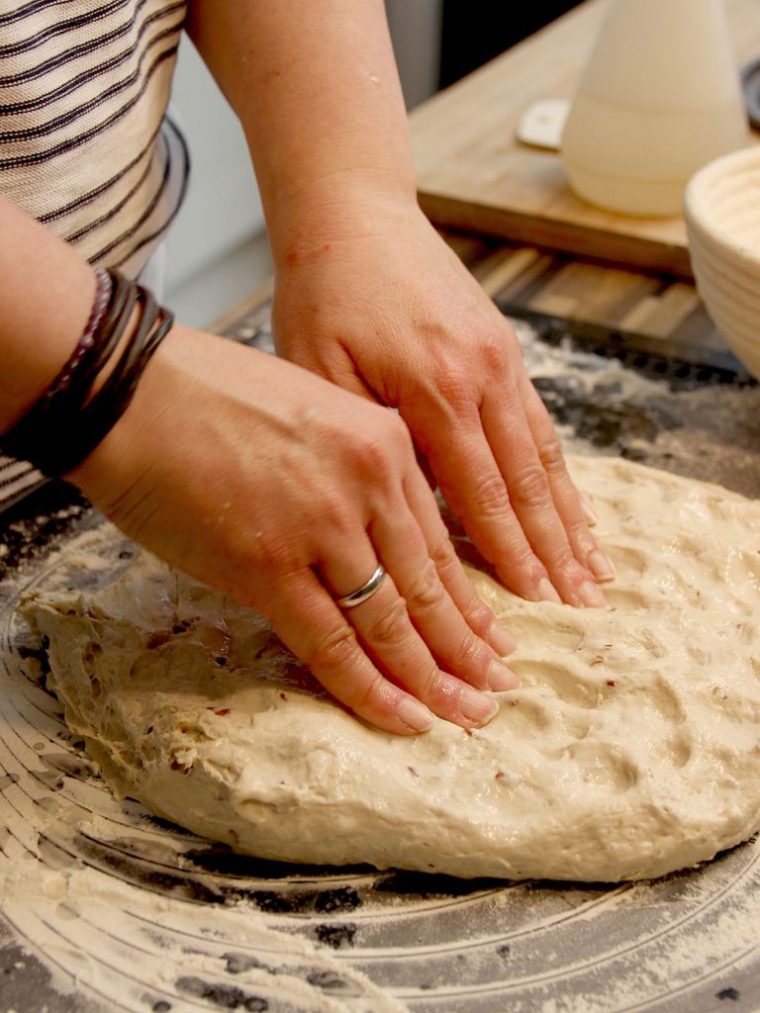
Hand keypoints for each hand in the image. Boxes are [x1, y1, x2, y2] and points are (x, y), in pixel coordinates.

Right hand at [70, 326, 517, 735]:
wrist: (130, 389)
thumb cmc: (208, 396)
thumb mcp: (313, 412)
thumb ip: (352, 471)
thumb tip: (370, 537)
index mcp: (383, 443)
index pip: (440, 541)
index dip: (470, 600)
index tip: (494, 637)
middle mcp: (367, 485)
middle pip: (430, 586)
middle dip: (469, 648)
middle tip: (499, 688)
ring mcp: (322, 527)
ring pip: (392, 621)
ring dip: (434, 678)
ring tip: (469, 715)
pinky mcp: (269, 566)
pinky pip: (332, 643)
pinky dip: (370, 688)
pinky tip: (403, 717)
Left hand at [273, 199, 613, 606]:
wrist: (354, 216)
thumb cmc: (323, 296)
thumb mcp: (321, 373)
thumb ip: (370, 441)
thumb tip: (410, 514)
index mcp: (433, 389)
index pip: (480, 492)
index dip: (509, 553)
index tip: (534, 601)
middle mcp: (480, 376)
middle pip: (526, 481)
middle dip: (553, 549)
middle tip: (580, 604)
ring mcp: (500, 359)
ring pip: (543, 454)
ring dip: (569, 516)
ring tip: (593, 567)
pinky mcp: (503, 347)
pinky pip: (539, 420)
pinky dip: (559, 470)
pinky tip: (572, 502)